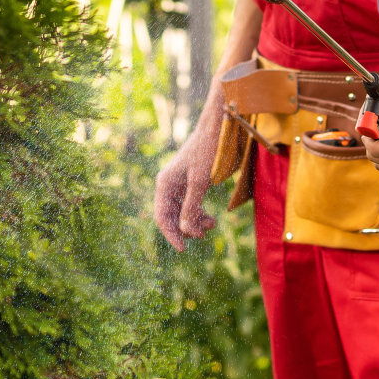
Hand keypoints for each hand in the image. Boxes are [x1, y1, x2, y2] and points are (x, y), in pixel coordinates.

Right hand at [154, 117, 220, 251]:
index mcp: (165, 184)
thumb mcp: (200, 182)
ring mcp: (179, 184)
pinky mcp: (189, 183)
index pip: (162, 217)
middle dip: (186, 228)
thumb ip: (191, 206)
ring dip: (195, 222)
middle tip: (204, 233)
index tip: (183, 249)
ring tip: (211, 224)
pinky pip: (190, 205)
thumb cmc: (207, 152)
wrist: (216, 129)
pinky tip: (211, 218)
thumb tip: (184, 231)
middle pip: (171, 217)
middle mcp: (168, 185)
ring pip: (182, 212)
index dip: (171, 234)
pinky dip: (199, 213)